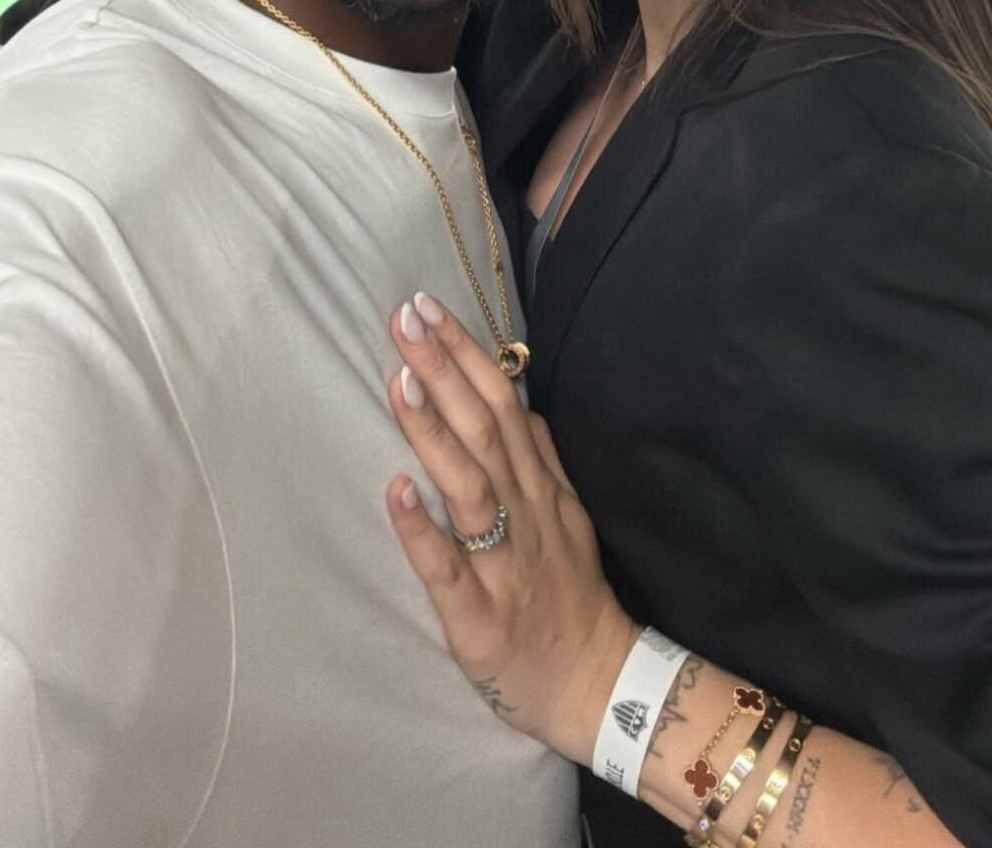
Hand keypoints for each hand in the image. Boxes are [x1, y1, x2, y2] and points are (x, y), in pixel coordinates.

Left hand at [386, 293, 636, 762]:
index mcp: (538, 485)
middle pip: (485, 429)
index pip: (501, 403)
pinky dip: (422, 529)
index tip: (428, 305)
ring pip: (470, 487)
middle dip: (444, 369)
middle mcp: (524, 512)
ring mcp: (503, 563)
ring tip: (399, 381)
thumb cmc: (570, 595)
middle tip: (404, 316)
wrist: (596, 686)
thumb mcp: (568, 515)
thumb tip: (521, 400)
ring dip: (434, 432)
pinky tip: (395, 490)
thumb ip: (542, 458)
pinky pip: (449, 569)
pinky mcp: (479, 617)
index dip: (465, 353)